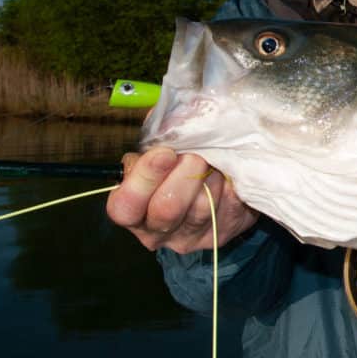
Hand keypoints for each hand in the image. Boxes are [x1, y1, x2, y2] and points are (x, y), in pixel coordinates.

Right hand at [106, 146, 258, 253]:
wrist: (216, 181)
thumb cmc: (179, 161)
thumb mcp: (161, 146)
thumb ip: (158, 135)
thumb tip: (169, 121)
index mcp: (133, 209)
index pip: (126, 205)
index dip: (145, 178)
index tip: (165, 153)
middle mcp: (157, 229)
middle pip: (167, 209)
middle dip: (185, 175)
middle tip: (196, 156)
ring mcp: (191, 236)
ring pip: (202, 207)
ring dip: (211, 177)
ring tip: (213, 162)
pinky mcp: (222, 233)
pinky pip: (230, 206)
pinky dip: (230, 184)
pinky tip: (228, 173)